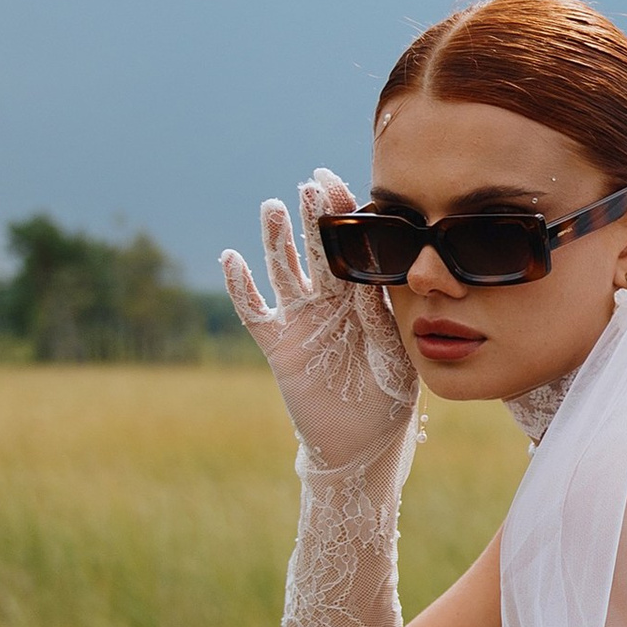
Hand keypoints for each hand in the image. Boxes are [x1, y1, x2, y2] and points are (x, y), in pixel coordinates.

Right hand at [223, 172, 416, 474]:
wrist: (360, 443)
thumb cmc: (390, 399)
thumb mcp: (395, 360)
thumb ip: (381, 322)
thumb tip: (367, 286)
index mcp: (365, 298)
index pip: (355, 248)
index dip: (346, 215)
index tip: (337, 183)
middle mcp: (331, 302)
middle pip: (320, 251)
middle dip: (316, 219)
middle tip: (311, 186)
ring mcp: (302, 320)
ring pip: (285, 271)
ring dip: (277, 241)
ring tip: (272, 207)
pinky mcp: (278, 345)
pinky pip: (254, 312)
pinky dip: (240, 287)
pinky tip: (230, 259)